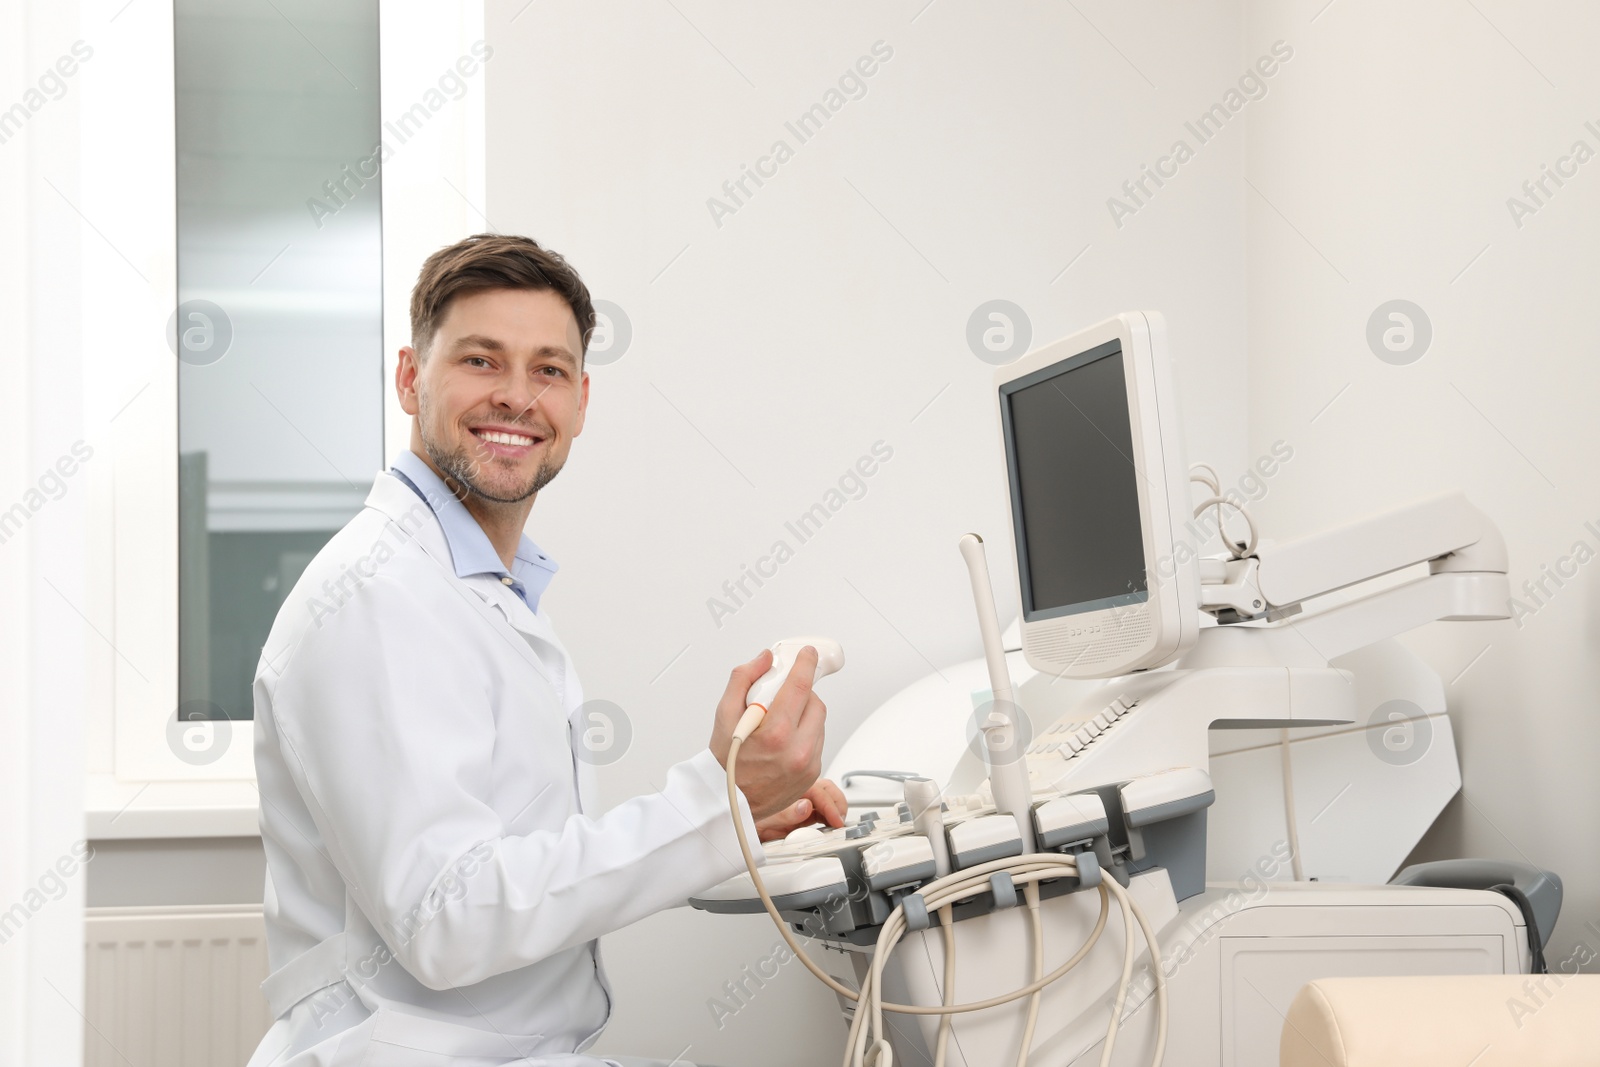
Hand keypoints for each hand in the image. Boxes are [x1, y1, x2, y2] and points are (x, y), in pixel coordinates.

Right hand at [709, 647, 827, 820]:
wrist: (728, 803)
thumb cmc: (725, 762)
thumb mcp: (723, 714)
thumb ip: (743, 679)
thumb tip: (764, 659)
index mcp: (776, 734)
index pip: (800, 687)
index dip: (805, 664)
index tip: (807, 654)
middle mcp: (797, 751)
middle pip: (815, 703)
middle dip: (802, 693)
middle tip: (783, 695)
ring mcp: (808, 765)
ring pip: (819, 722)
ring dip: (805, 714)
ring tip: (780, 722)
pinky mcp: (813, 775)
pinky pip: (817, 741)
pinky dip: (806, 733)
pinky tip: (784, 740)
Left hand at [754, 778, 847, 841]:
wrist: (741, 830)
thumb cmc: (748, 821)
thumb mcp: (764, 820)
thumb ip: (785, 814)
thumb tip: (805, 807)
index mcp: (790, 789)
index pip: (819, 792)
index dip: (831, 806)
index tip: (836, 820)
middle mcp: (798, 794)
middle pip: (827, 790)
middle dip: (838, 803)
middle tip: (840, 821)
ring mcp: (802, 804)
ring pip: (827, 798)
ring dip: (836, 809)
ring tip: (838, 823)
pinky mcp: (804, 816)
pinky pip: (822, 812)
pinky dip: (830, 817)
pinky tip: (830, 825)